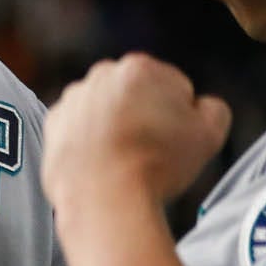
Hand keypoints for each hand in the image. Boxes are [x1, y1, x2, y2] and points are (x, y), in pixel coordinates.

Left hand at [43, 55, 230, 209]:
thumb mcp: (210, 133)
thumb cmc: (157, 164)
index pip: (173, 87)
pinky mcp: (53, 124)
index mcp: (140, 68)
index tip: (174, 136)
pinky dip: (90, 142)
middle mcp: (100, 75)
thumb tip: (200, 105)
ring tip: (125, 159)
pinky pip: (81, 129)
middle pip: (137, 96)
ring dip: (116, 128)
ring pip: (107, 111)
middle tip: (151, 149)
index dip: (180, 115)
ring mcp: (72, 99)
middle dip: (146, 115)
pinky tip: (102, 162)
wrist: (103, 197)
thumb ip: (213, 107)